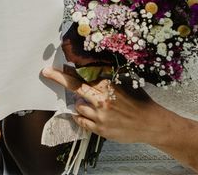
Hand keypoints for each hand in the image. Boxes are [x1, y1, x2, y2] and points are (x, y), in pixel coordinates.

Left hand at [42, 66, 164, 144]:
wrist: (150, 123)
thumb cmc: (138, 100)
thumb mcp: (124, 83)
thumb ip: (106, 77)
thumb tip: (88, 68)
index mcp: (108, 86)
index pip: (82, 76)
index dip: (66, 72)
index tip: (52, 68)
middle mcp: (102, 100)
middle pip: (74, 87)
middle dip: (59, 78)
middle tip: (46, 73)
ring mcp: (100, 116)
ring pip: (78, 106)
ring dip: (80, 103)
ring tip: (93, 103)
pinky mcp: (100, 129)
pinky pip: (81, 120)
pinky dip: (81, 116)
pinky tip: (89, 113)